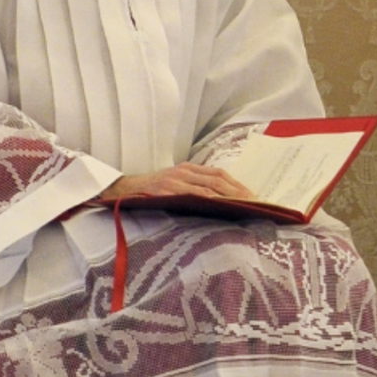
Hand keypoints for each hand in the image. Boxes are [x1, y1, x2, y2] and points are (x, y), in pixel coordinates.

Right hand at [97, 163, 253, 202]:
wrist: (120, 192)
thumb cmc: (150, 194)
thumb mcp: (173, 186)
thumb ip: (193, 190)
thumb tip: (220, 204)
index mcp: (187, 169)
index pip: (220, 174)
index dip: (238, 185)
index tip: (254, 196)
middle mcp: (183, 171)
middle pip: (219, 179)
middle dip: (239, 192)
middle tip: (256, 204)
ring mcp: (174, 180)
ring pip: (209, 187)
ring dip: (229, 197)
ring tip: (244, 207)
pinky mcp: (166, 190)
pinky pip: (192, 194)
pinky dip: (209, 200)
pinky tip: (221, 206)